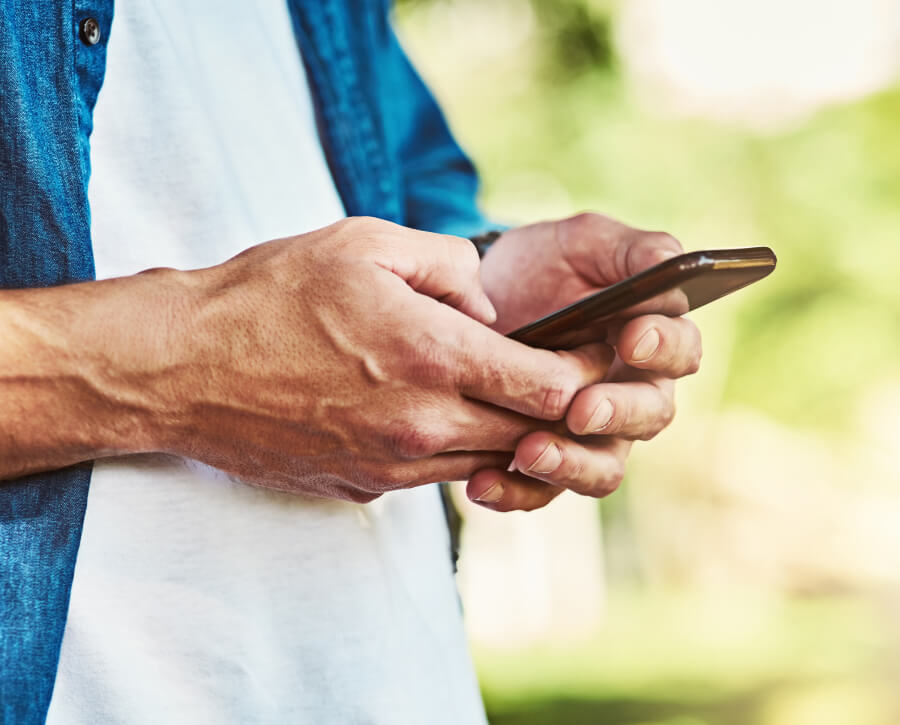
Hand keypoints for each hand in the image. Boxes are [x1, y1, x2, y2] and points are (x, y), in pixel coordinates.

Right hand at [139, 217, 619, 500]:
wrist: (184, 368)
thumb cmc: (267, 296)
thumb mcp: (364, 242)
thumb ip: (448, 266)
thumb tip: (490, 306)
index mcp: (431, 356)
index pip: (550, 386)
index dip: (589, 374)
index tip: (600, 355)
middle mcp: (421, 424)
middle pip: (532, 433)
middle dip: (561, 408)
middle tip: (567, 373)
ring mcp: (393, 464)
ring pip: (489, 459)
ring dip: (509, 430)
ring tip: (505, 390)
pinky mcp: (367, 485)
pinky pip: (438, 473)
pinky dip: (457, 446)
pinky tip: (438, 410)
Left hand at [468, 213, 702, 510]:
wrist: (479, 300)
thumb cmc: (542, 266)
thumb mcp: (583, 242)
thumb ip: (630, 249)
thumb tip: (670, 260)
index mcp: (652, 339)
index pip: (680, 351)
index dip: (663, 346)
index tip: (631, 337)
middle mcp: (631, 393)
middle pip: (648, 418)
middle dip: (617, 414)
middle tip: (580, 408)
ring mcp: (589, 433)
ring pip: (601, 469)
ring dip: (570, 465)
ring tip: (529, 452)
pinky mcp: (546, 456)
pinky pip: (542, 490)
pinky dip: (516, 491)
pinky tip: (483, 482)